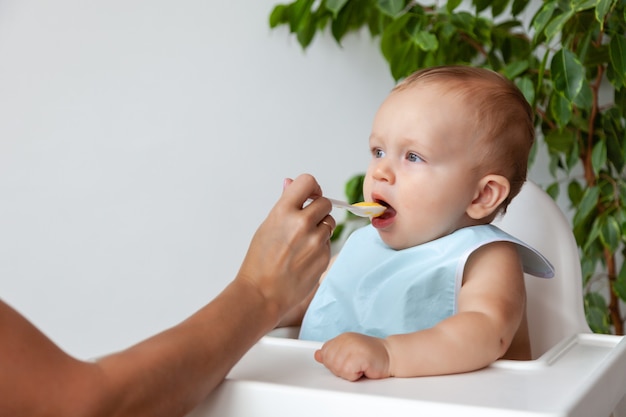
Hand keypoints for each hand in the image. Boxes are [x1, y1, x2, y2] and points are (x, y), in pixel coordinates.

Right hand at [235, 174, 334, 319]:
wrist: (263, 293)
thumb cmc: (260, 261)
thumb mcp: (267, 226)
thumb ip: (284, 204)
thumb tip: (290, 183)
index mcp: (283, 212)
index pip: (307, 182)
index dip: (312, 187)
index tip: (310, 195)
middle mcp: (301, 223)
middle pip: (325, 202)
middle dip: (318, 209)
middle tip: (307, 220)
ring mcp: (315, 241)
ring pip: (329, 223)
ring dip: (321, 228)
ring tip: (303, 241)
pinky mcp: (324, 256)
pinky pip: (329, 242)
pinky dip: (320, 245)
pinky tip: (304, 256)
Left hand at [314, 332, 391, 380]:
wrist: (391, 355)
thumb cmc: (371, 356)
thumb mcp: (349, 353)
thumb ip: (333, 353)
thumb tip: (317, 355)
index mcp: (342, 338)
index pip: (325, 353)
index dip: (334, 363)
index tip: (347, 362)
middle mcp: (345, 340)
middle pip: (330, 362)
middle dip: (341, 369)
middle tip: (355, 365)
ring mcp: (352, 346)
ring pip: (338, 369)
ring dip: (349, 373)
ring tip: (360, 366)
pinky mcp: (359, 355)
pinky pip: (348, 372)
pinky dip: (355, 376)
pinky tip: (363, 369)